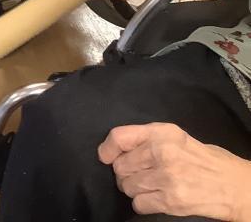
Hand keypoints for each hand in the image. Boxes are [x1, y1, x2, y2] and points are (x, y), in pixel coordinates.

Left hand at [100, 123, 250, 219]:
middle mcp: (162, 152)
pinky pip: (139, 204)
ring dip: (133, 189)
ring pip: (127, 186)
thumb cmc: (202, 158)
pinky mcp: (171, 201)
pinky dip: (142, 203)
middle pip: (120, 166)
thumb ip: (147, 138)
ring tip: (148, 185)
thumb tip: (115, 147)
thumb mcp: (175, 136)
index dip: (107, 148)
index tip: (104, 156)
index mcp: (162, 133)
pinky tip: (155, 197)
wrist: (233, 185)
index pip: (120, 137)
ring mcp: (166, 178)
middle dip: (124, 172)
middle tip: (138, 174)